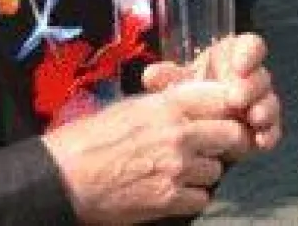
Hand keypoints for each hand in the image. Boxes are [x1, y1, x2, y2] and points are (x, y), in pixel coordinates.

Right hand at [42, 80, 253, 223]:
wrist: (65, 177)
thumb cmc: (91, 138)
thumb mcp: (132, 106)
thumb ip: (168, 103)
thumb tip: (195, 104)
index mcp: (169, 105)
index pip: (223, 98)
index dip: (230, 108)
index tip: (227, 116)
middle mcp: (179, 134)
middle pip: (233, 135)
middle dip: (228, 142)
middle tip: (217, 148)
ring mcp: (177, 168)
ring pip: (217, 170)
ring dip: (205, 172)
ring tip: (183, 171)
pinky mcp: (169, 199)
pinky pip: (202, 198)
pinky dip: (192, 197)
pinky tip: (174, 191)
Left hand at [143, 33, 281, 158]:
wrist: (193, 126)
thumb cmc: (188, 94)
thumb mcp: (176, 84)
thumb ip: (167, 78)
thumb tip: (151, 76)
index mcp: (235, 57)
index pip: (251, 46)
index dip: (249, 53)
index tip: (238, 66)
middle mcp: (252, 79)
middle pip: (261, 76)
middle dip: (251, 87)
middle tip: (235, 98)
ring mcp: (259, 104)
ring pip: (270, 103)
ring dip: (264, 110)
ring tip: (253, 117)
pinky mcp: (262, 129)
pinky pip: (272, 130)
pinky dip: (269, 135)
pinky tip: (261, 141)